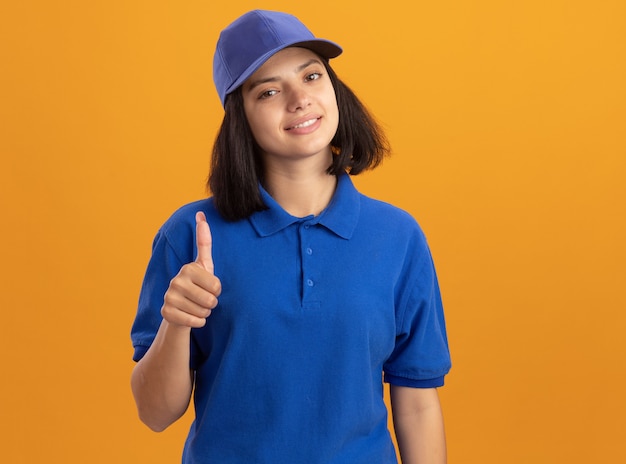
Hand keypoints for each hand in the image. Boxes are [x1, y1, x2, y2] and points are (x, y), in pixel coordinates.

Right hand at [161, 212, 221, 327]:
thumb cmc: (197, 285)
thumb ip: (204, 242)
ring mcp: (169, 297)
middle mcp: (175, 281)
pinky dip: (198, 322)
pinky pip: (194, 322)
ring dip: (204, 313)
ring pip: (203, 312)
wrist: (179, 309)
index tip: (208, 287)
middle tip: (203, 299)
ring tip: (196, 307)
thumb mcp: (204, 264)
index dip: (217, 290)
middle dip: (211, 303)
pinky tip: (192, 317)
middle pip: (211, 300)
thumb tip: (201, 213)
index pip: (217, 286)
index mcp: (188, 268)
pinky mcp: (166, 313)